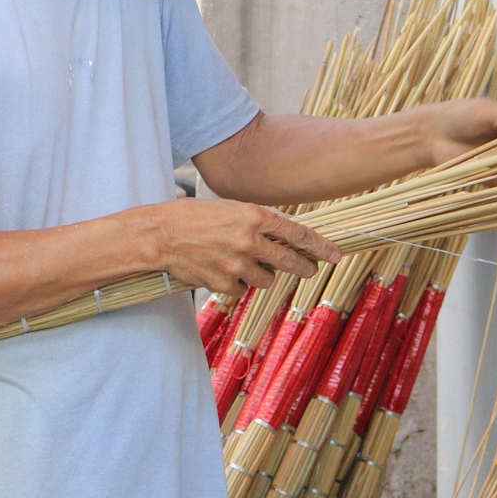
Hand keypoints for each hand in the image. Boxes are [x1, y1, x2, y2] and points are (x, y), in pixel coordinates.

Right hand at [121, 198, 341, 296]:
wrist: (161, 235)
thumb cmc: (195, 216)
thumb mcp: (231, 208)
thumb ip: (259, 221)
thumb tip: (285, 236)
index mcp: (255, 216)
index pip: (299, 235)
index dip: (321, 247)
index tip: (335, 255)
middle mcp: (250, 241)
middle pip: (290, 262)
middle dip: (304, 267)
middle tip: (309, 269)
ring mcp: (237, 265)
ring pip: (267, 279)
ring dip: (263, 274)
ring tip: (245, 262)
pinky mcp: (223, 284)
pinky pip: (243, 290)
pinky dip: (239, 283)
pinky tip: (224, 270)